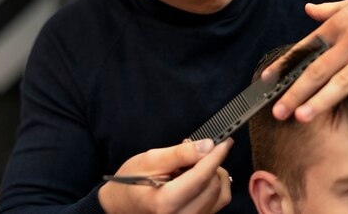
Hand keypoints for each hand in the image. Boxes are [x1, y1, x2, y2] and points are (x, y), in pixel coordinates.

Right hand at [98, 138, 232, 213]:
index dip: (216, 156)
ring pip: (220, 195)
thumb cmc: (130, 181)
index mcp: (166, 203)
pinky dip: (214, 187)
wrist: (121, 205)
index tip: (226, 141)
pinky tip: (199, 179)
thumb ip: (180, 153)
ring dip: (214, 175)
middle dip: (211, 164)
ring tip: (195, 166)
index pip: (202, 177)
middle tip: (196, 151)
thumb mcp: (150, 160)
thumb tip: (208, 146)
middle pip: (213, 186)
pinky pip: (217, 204)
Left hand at [263, 0, 347, 121]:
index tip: (265, 82)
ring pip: (343, 80)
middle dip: (295, 92)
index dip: (283, 66)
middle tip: (278, 112)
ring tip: (303, 117)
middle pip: (317, 70)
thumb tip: (307, 9)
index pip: (304, 50)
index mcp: (337, 27)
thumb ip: (328, 10)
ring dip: (322, 100)